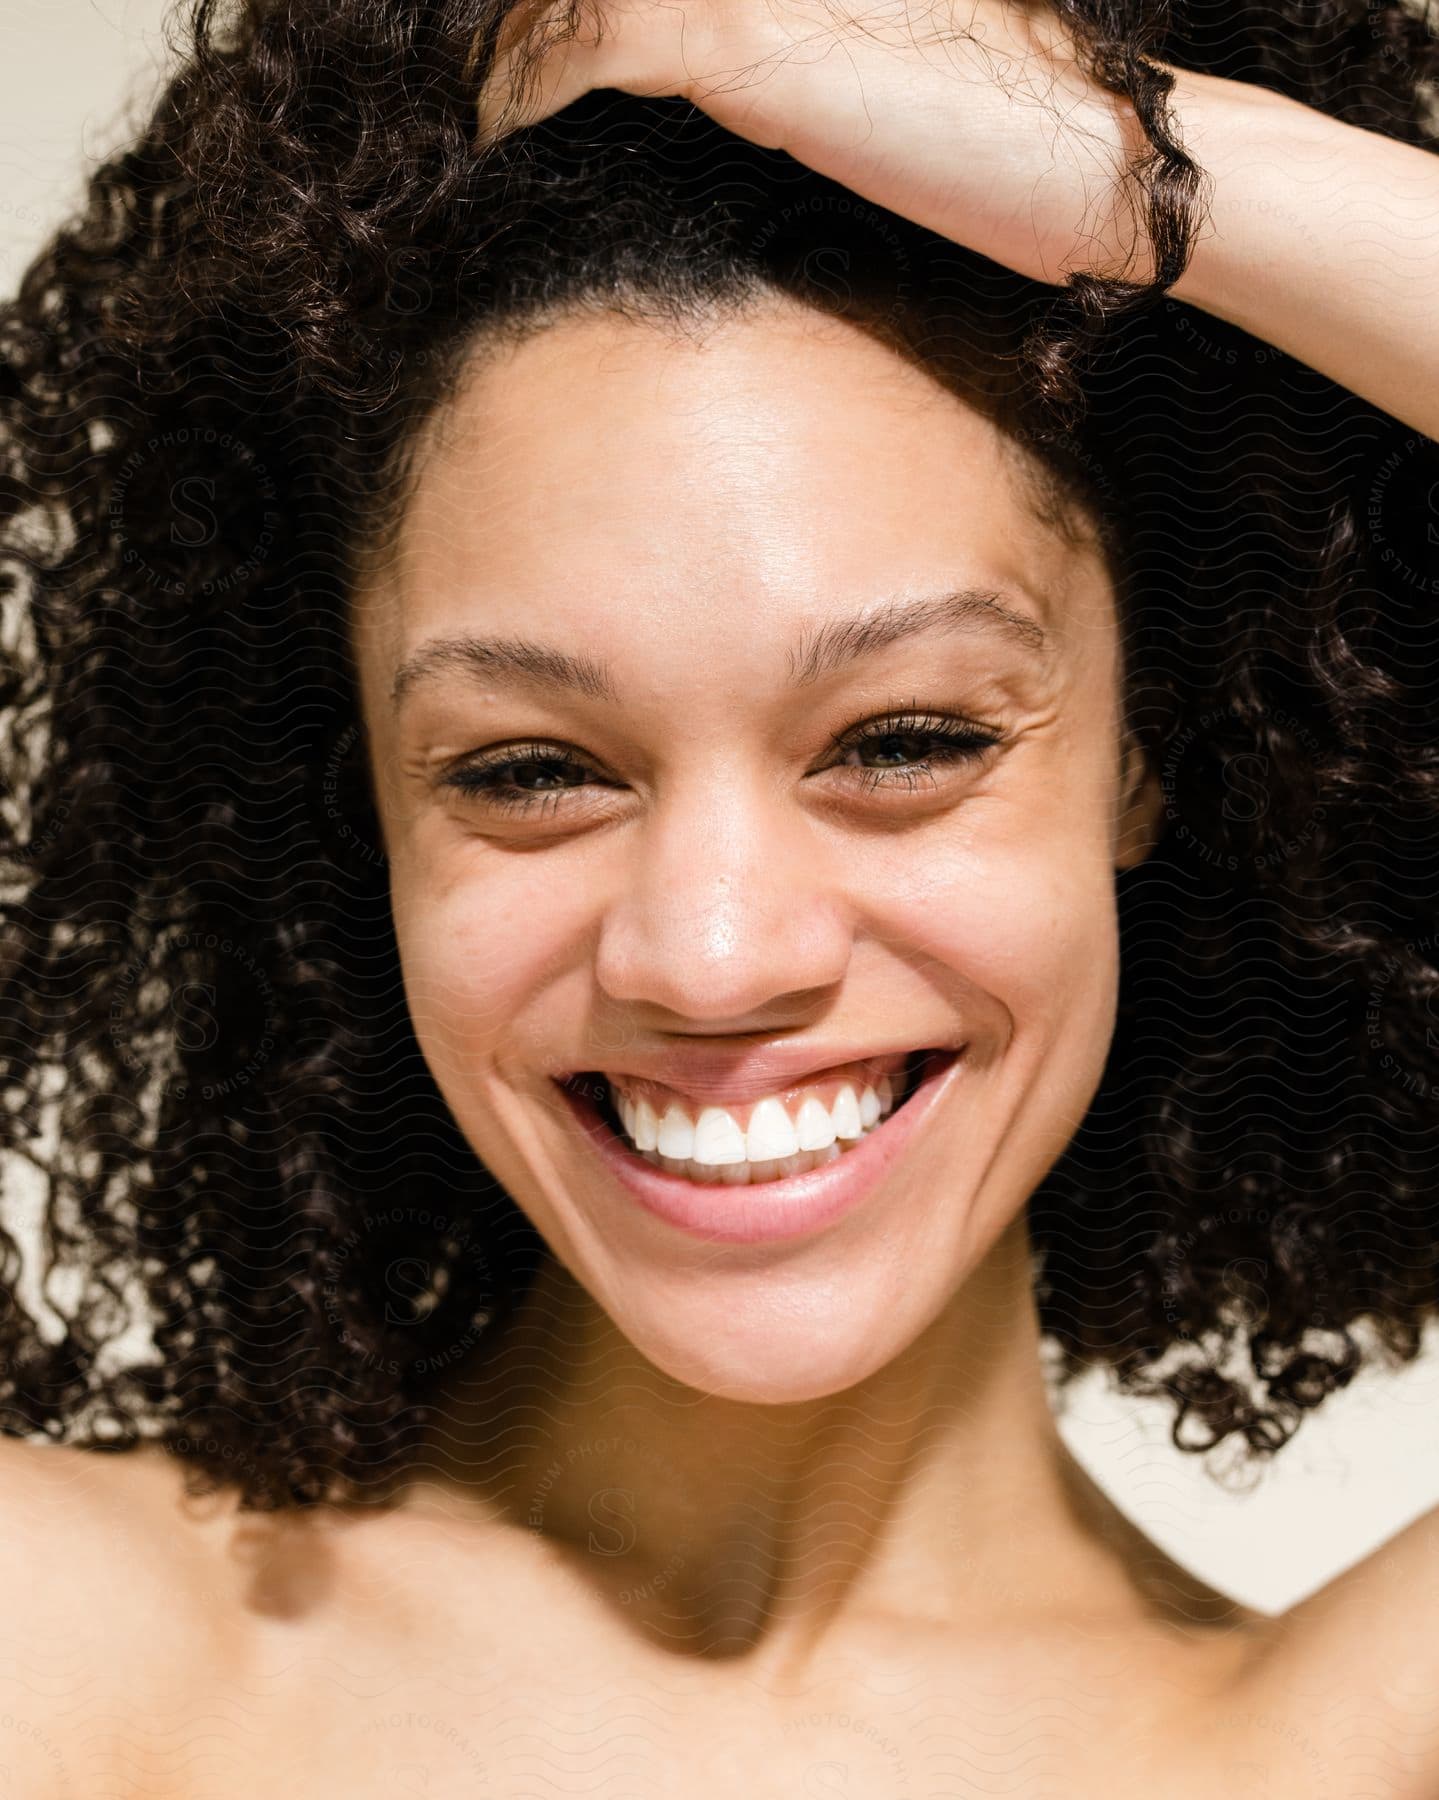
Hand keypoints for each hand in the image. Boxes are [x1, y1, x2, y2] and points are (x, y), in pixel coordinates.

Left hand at [473, 0, 1171, 288]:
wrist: (1098, 160)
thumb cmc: (1018, 146)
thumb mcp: (896, 90)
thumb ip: (807, 72)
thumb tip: (752, 100)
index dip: (571, 8)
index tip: (516, 46)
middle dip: (522, 11)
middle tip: (468, 70)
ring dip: (508, 40)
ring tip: (469, 96)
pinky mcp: (749, 46)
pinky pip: (594, 43)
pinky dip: (529, 81)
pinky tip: (499, 122)